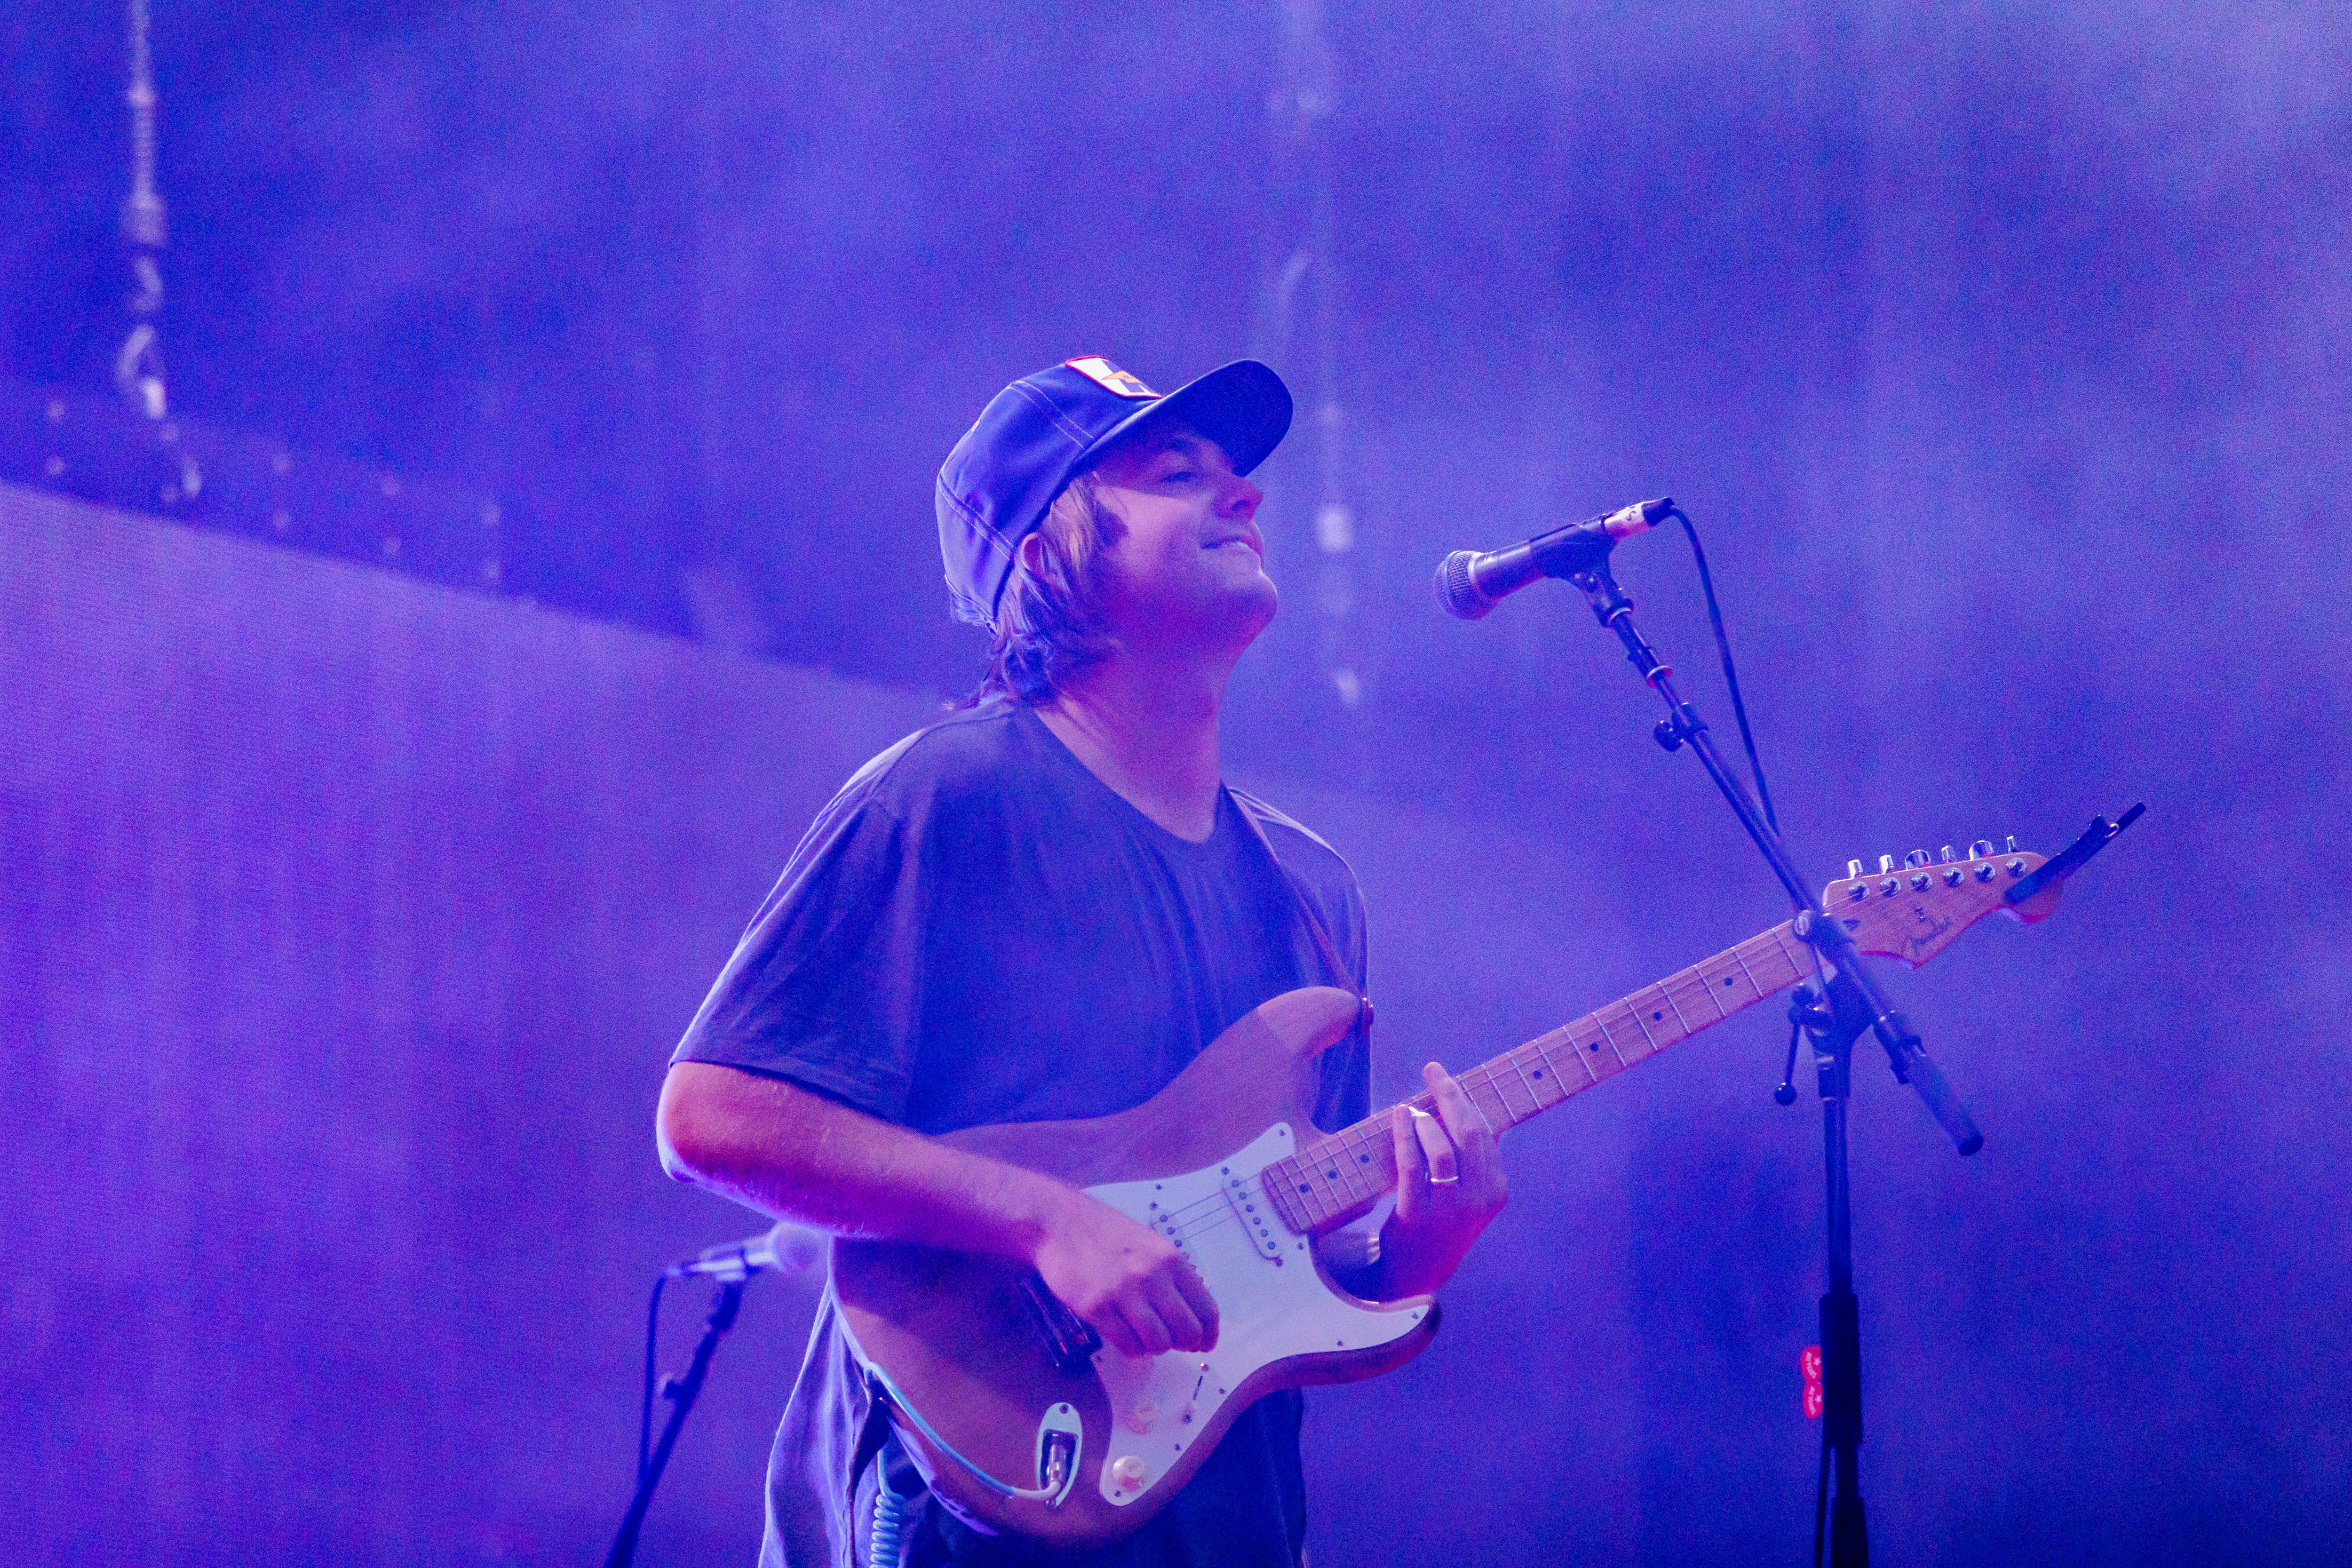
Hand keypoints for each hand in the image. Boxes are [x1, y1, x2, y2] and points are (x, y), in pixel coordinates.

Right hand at [1030, 1189, 1220, 1359]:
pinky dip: (1132, 1349)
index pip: (1206, 1310)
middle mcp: (1152, 1277)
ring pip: (1158, 1343)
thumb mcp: (1150, 1244)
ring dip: (1155, 1347)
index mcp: (1171, 1259)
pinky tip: (1125, 1336)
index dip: (1208, 1335)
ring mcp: (1123, 1294)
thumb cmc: (1106, 1233)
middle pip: (1186, 1332)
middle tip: (1171, 1342)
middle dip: (1183, 1344)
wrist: (1058, 1223)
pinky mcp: (1096, 1308)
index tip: (1203, 1343)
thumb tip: (1190, 1313)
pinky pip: (1127, 1345)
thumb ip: (1171, 1275)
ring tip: (1145, 1337)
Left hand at [1382, 1061, 1507, 1295]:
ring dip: (1426, 1121)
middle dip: (1451, 1095)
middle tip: (1433, 1070)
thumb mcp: (1470, 1193)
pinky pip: (1412, 1167)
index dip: (1466, 1100)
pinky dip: (1406, 1136)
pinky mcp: (1417, 1216)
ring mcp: (1449, 1209)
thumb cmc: (1441, 1219)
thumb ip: (1473, 1157)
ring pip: (1443, 1151)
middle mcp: (1479, 1199)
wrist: (1417, 1271)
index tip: (1447, 1077)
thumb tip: (1466, 1106)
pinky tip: (1399, 1117)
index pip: (1486, 1133)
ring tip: (1411, 1109)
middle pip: (1469, 1134)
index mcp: (1496, 1189)